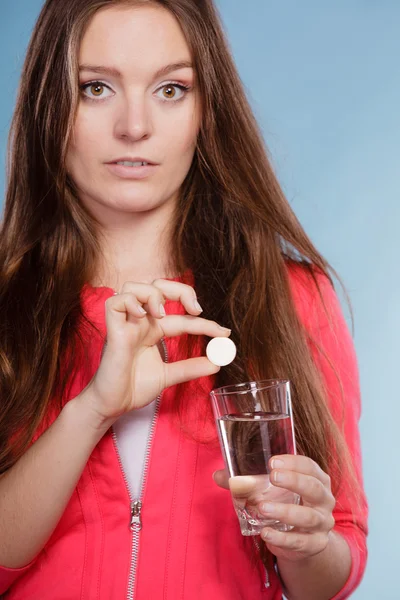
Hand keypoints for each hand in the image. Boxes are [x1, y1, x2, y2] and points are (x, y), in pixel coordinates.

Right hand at [80, 279, 230, 423]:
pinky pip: (115, 302)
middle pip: (158, 287)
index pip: (182, 317)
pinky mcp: (112, 330)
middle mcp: (140, 323)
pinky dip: (131, 302)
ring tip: (163, 314)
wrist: (112, 406)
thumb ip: (190, 368)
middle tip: (196, 310)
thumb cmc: (132, 388)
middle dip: (181, 291)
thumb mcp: (168, 376)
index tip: (224, 333)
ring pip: (134, 286)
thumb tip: (217, 363)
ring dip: (154, 294)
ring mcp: (125, 324)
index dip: (205, 323)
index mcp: (153, 330)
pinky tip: (143, 316)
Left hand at [213, 454, 335, 561]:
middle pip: (314, 488)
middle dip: (294, 481)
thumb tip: (218, 475)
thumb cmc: (287, 503)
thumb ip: (247, 482)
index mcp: (317, 479)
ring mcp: (321, 524)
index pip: (310, 466)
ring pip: (308, 517)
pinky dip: (282, 539)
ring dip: (285, 511)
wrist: (303, 538)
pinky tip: (265, 534)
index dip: (293, 463)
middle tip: (272, 477)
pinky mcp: (315, 545)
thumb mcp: (271, 490)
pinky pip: (300, 542)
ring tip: (262, 508)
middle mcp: (324, 500)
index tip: (272, 462)